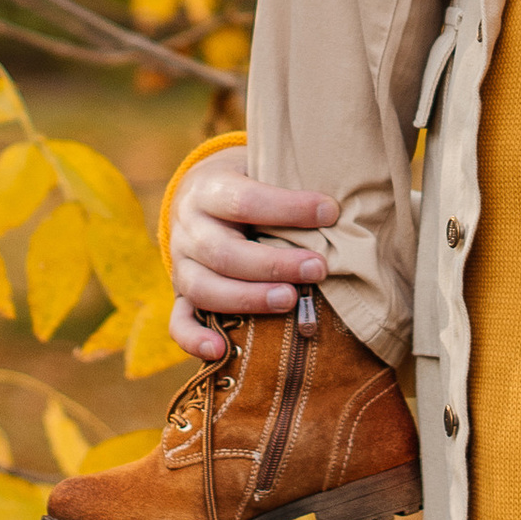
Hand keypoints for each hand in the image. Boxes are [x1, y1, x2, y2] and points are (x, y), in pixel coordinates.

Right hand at [167, 153, 335, 358]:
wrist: (203, 194)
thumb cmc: (251, 181)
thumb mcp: (262, 168)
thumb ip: (290, 181)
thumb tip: (342, 203)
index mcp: (209, 188)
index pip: (245, 200)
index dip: (288, 208)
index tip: (330, 212)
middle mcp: (189, 228)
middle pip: (224, 252)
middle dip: (274, 264)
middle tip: (318, 269)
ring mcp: (181, 265)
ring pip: (205, 288)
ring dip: (249, 299)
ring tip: (290, 300)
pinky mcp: (181, 295)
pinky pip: (179, 322)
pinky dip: (194, 340)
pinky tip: (220, 351)